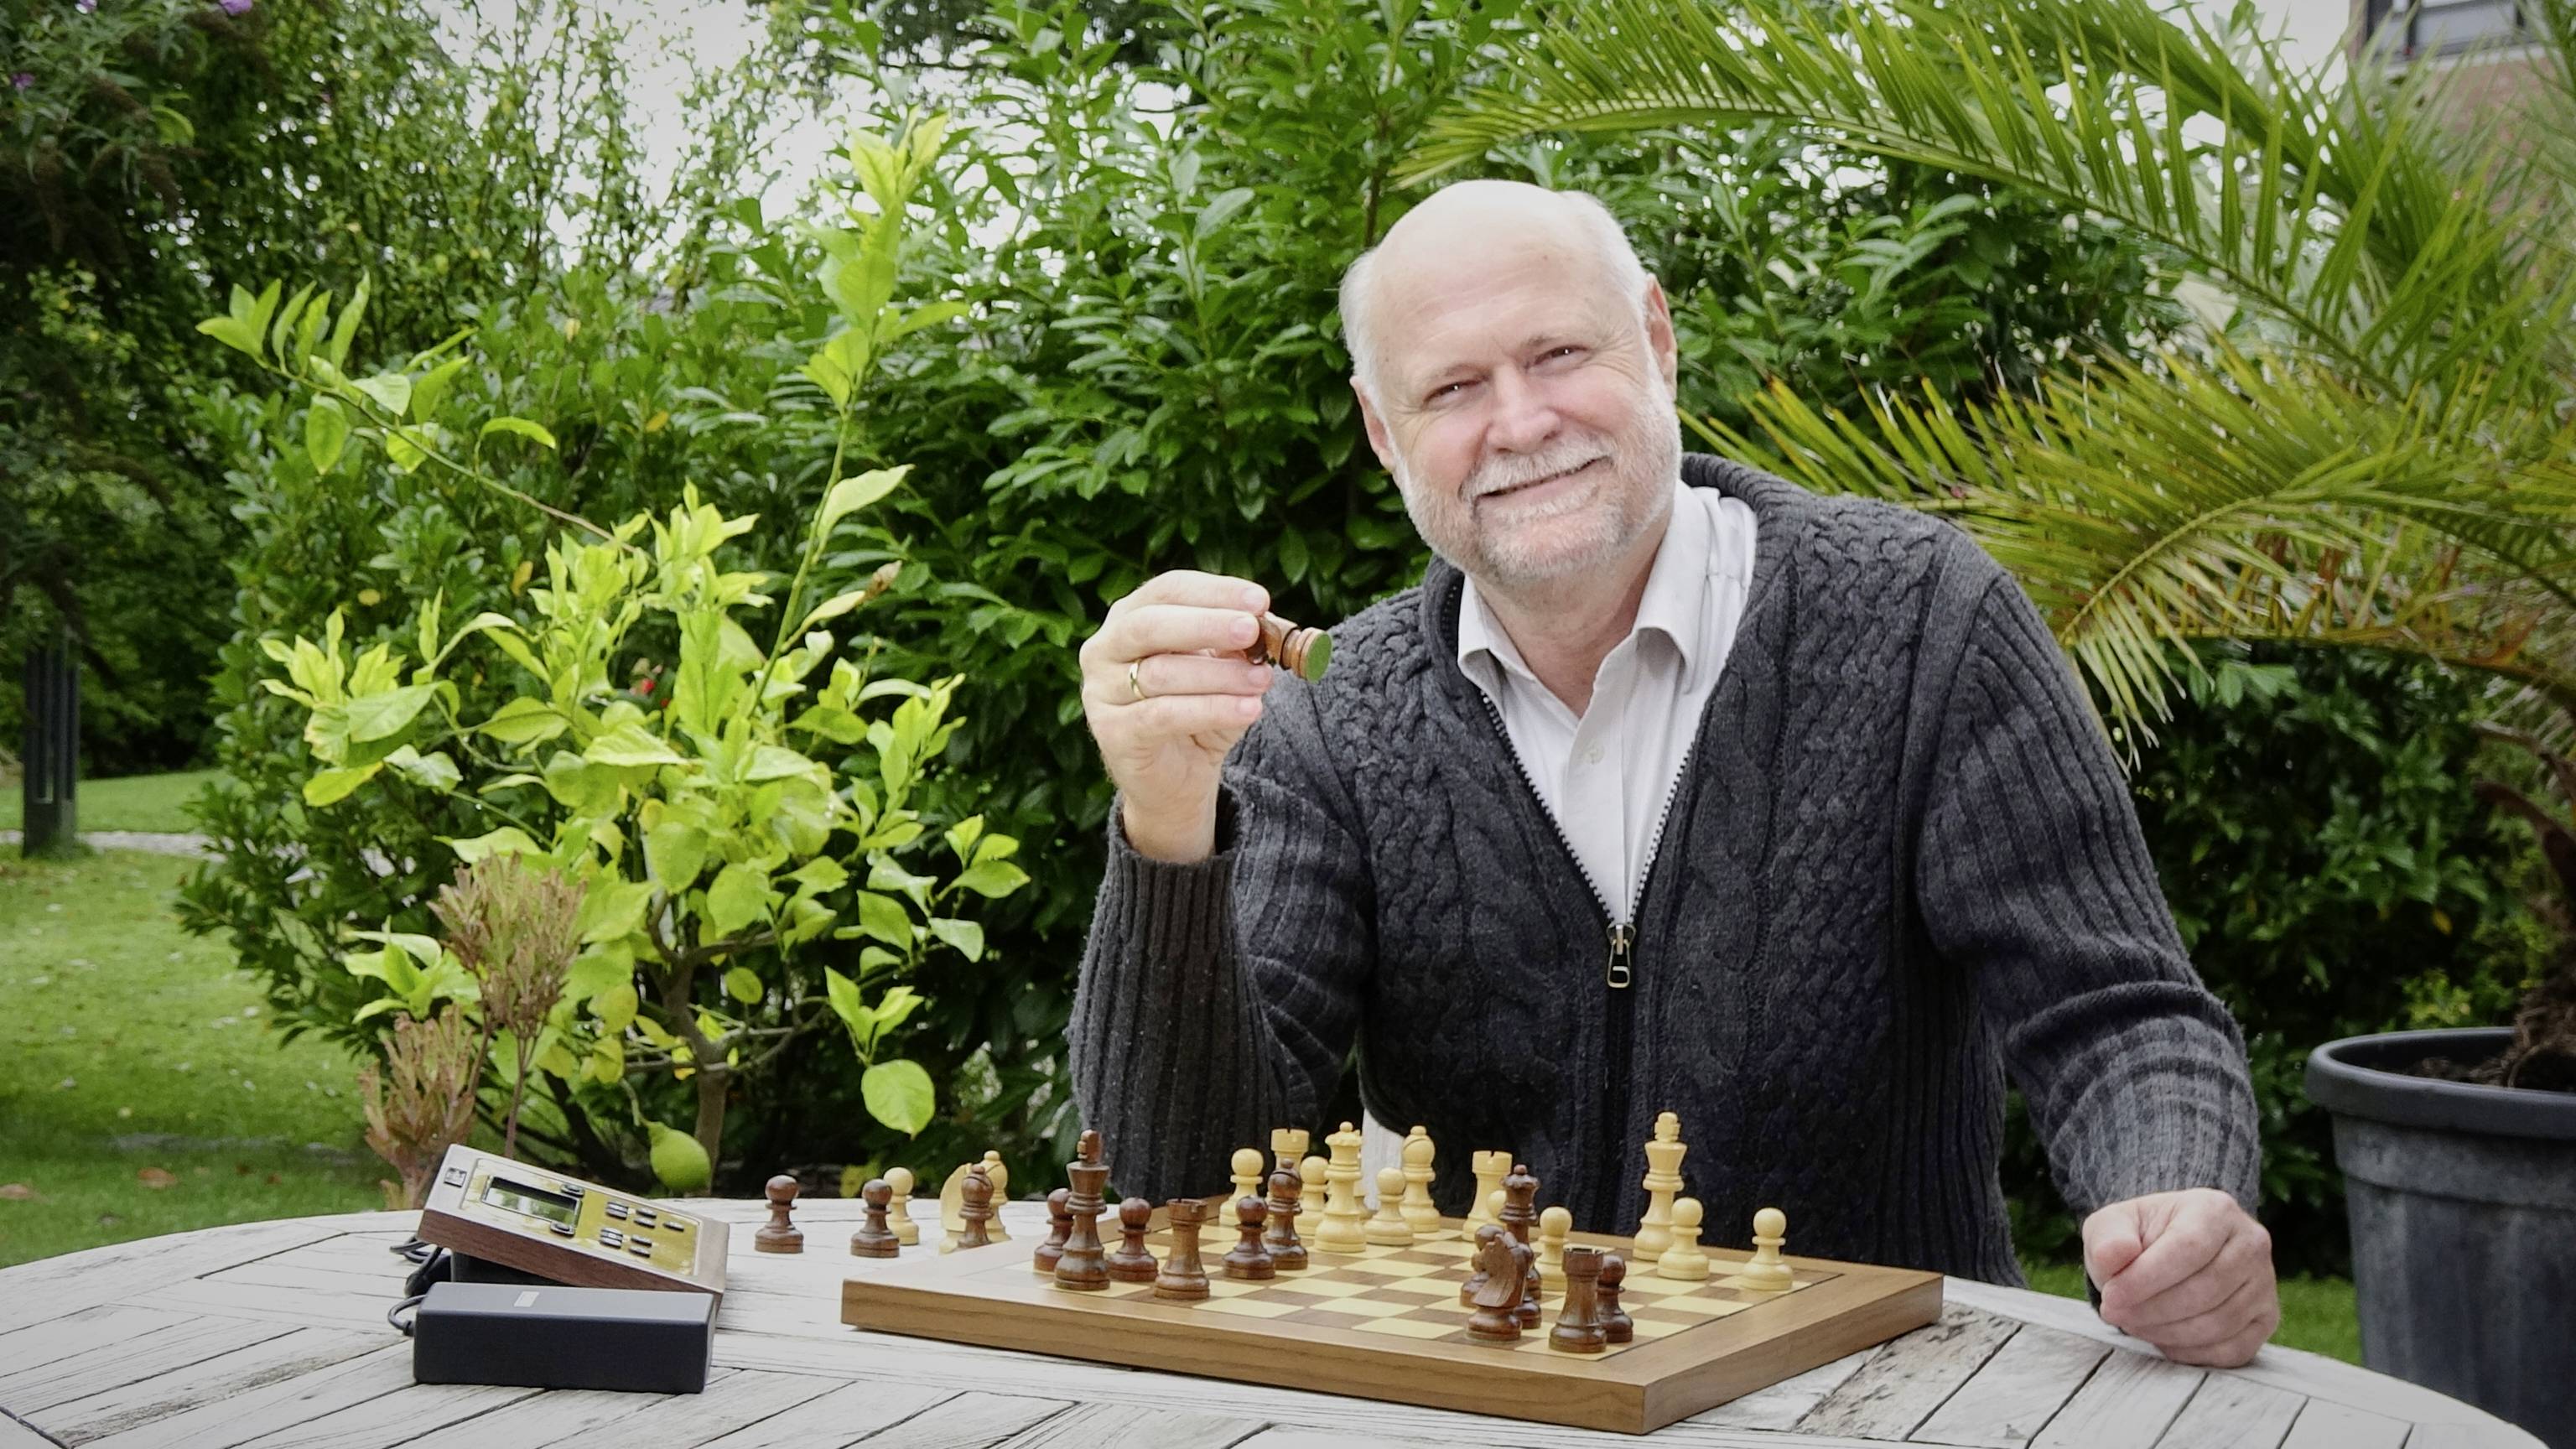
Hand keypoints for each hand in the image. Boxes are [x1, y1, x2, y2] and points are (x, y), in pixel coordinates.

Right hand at [1078, 570, 1277, 862]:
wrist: (1176, 778)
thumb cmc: (1199, 710)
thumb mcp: (1225, 669)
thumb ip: (1244, 644)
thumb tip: (1277, 626)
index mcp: (1129, 617)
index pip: (1167, 590)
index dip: (1214, 592)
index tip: (1260, 601)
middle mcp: (1105, 648)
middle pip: (1150, 625)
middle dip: (1206, 624)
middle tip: (1251, 630)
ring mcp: (1101, 691)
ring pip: (1160, 673)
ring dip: (1218, 674)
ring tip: (1263, 679)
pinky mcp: (1112, 733)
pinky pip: (1163, 715)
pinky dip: (1211, 709)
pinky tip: (1249, 709)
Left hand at [2083, 1188, 2277, 1366]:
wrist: (2166, 1252)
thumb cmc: (2139, 1238)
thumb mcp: (2112, 1225)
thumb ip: (2108, 1238)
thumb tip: (2114, 1257)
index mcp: (2216, 1209)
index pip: (2188, 1248)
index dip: (2146, 1279)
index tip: (2111, 1297)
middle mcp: (2252, 1243)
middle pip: (2206, 1290)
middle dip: (2152, 1310)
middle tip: (2115, 1314)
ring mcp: (2265, 1283)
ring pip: (2219, 1323)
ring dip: (2167, 1332)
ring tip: (2133, 1324)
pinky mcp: (2267, 1319)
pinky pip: (2233, 1350)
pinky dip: (2191, 1352)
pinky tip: (2161, 1339)